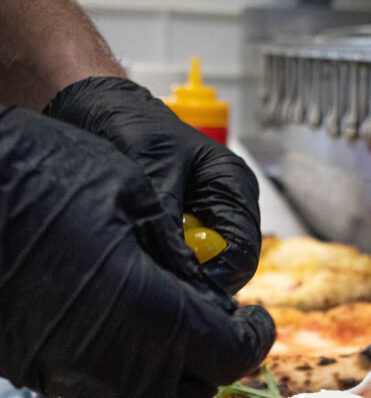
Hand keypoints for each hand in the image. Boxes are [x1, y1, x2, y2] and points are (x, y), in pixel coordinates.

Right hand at [0, 106, 274, 397]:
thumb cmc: (34, 171)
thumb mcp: (129, 193)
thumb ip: (178, 256)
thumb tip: (204, 290)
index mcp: (148, 311)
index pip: (228, 353)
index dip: (254, 338)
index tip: (259, 319)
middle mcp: (111, 358)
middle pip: (190, 394)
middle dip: (216, 363)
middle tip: (221, 325)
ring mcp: (67, 370)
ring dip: (173, 375)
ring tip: (177, 331)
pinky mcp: (36, 368)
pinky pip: (98, 390)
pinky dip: (129, 374)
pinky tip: (127, 332)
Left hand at [45, 77, 260, 295]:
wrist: (99, 109)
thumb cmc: (130, 125)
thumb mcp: (152, 172)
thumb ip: (168, 223)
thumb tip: (180, 272)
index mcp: (234, 187)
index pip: (244, 252)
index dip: (217, 276)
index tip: (181, 287)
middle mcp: (226, 208)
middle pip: (227, 268)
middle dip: (194, 276)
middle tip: (156, 277)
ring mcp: (205, 221)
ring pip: (201, 269)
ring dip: (174, 270)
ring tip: (144, 259)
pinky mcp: (181, 230)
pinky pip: (179, 262)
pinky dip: (161, 263)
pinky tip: (140, 251)